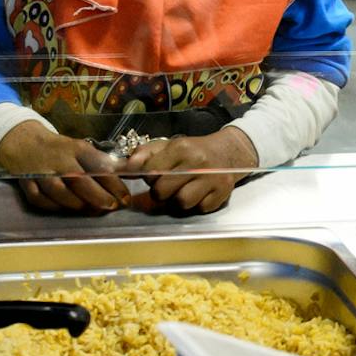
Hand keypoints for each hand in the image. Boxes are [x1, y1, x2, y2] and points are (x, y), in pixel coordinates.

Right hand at [0, 121, 130, 213]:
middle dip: (98, 196)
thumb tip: (128, 174)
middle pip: (80, 180)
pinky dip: (53, 206)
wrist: (23, 141)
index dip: (114, 184)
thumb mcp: (80, 148)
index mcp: (76, 149)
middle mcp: (59, 160)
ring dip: (78, 204)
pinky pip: (40, 199)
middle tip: (111, 207)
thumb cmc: (59, 149)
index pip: (98, 165)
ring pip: (60, 192)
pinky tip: (66, 209)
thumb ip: (100, 162)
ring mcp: (41, 172)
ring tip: (91, 211)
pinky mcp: (26, 183)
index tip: (125, 197)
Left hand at [121, 128, 257, 215]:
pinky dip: (197, 205)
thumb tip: (127, 167)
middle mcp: (197, 162)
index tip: (156, 175)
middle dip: (161, 192)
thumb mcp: (169, 146)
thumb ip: (145, 154)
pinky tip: (199, 193)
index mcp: (181, 148)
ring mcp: (212, 178)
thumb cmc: (193, 151)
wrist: (228, 152)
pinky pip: (200, 209)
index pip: (151, 172)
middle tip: (167, 186)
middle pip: (163, 192)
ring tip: (182, 191)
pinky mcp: (222, 193)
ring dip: (178, 201)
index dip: (149, 178)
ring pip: (181, 203)